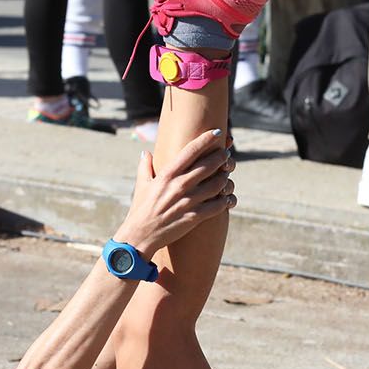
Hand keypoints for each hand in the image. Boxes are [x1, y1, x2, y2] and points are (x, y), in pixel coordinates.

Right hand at [115, 130, 235, 252]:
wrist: (140, 236)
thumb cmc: (140, 210)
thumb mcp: (141, 185)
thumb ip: (145, 167)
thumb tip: (145, 153)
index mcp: (167, 175)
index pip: (191, 151)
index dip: (206, 140)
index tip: (217, 132)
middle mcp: (179, 186)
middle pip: (208, 165)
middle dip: (221, 157)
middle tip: (226, 154)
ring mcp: (188, 202)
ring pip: (217, 185)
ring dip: (225, 178)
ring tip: (226, 175)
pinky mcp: (194, 217)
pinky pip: (217, 206)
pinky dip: (226, 200)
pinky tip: (228, 198)